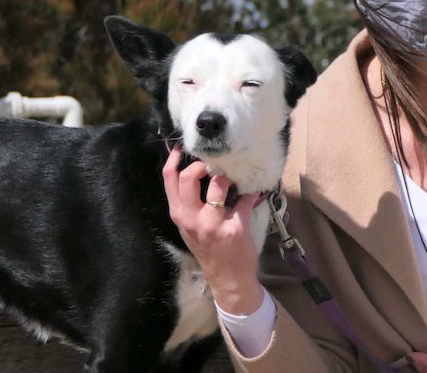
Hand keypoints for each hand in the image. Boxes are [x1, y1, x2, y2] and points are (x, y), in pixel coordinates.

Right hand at [162, 146, 264, 314]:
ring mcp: (213, 224)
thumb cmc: (209, 249)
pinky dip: (253, 192)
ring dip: (228, 177)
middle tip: (212, 164)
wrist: (228, 279)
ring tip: (235, 178)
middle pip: (187, 178)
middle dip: (200, 164)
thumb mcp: (190, 227)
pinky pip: (246, 199)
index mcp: (179, 215)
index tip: (183, 147)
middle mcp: (192, 219)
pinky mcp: (235, 228)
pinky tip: (257, 190)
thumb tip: (191, 171)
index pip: (169, 180)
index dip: (174, 159)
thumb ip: (188, 203)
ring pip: (218, 185)